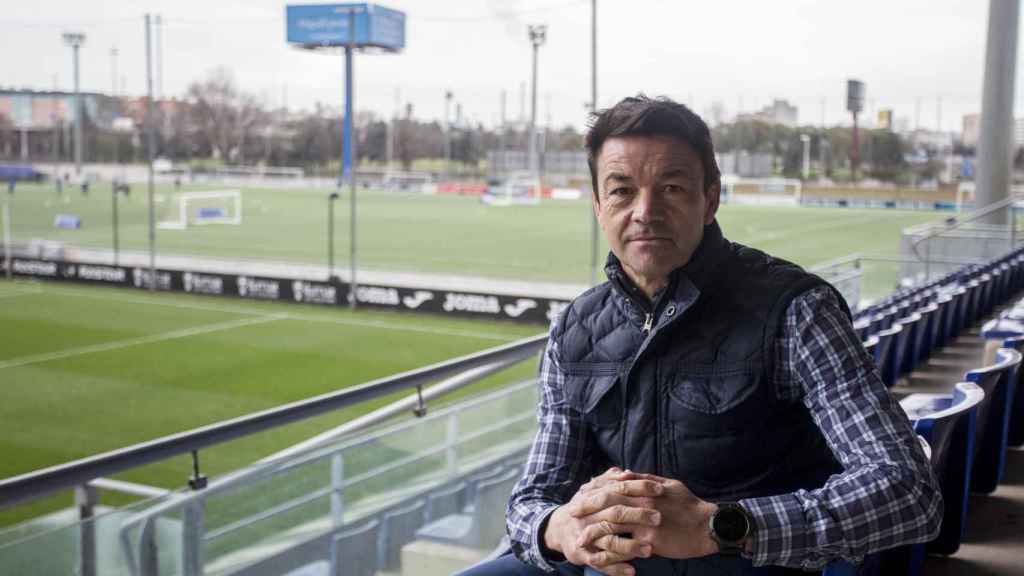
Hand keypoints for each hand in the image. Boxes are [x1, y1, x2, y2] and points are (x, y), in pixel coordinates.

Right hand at [544, 468, 663, 575]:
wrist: (558, 528)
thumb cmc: (584, 508)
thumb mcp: (592, 491)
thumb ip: (608, 481)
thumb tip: (624, 472)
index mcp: (594, 497)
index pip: (618, 489)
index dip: (639, 487)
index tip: (660, 489)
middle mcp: (589, 516)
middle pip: (615, 513)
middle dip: (638, 515)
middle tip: (659, 518)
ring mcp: (586, 536)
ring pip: (609, 541)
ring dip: (630, 546)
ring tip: (650, 550)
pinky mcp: (583, 554)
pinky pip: (601, 562)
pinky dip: (616, 568)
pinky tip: (632, 571)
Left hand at [575, 475, 718, 560]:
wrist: (708, 526)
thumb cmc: (689, 505)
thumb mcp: (669, 484)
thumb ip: (645, 479)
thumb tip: (625, 473)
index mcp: (644, 488)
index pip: (611, 486)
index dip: (593, 491)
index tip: (579, 495)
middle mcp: (642, 503)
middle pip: (607, 503)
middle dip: (587, 509)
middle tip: (572, 514)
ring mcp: (644, 522)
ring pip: (612, 525)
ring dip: (593, 533)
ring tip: (579, 540)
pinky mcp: (650, 541)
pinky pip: (625, 548)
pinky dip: (609, 554)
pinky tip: (598, 558)